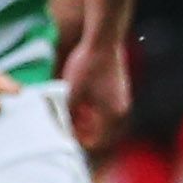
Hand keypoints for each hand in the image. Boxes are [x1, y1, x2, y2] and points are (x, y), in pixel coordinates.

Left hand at [58, 34, 130, 150]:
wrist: (103, 40)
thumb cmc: (88, 66)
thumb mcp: (72, 94)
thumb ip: (68, 116)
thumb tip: (62, 132)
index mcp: (112, 115)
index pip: (95, 141)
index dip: (77, 141)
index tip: (61, 137)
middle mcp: (120, 110)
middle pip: (99, 131)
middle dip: (80, 130)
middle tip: (61, 125)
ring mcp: (121, 100)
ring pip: (100, 119)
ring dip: (84, 119)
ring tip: (67, 112)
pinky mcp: (118, 90)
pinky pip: (104, 108)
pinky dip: (91, 108)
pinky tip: (77, 100)